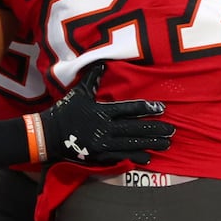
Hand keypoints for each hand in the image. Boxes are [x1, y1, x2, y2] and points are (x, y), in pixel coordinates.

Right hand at [38, 61, 173, 166]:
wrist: (47, 135)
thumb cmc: (64, 111)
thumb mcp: (78, 92)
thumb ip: (93, 78)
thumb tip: (102, 62)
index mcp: (102, 111)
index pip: (130, 109)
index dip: (147, 108)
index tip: (162, 108)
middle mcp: (105, 128)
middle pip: (136, 128)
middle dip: (156, 129)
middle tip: (172, 130)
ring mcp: (103, 143)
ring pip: (132, 144)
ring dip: (151, 144)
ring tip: (167, 143)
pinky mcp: (100, 156)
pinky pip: (121, 157)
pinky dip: (136, 157)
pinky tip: (149, 158)